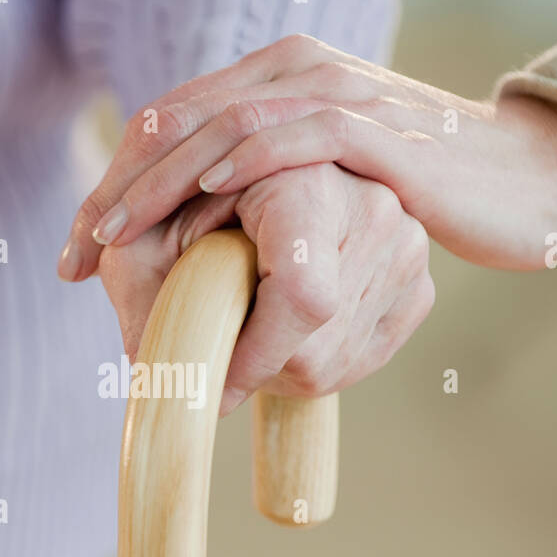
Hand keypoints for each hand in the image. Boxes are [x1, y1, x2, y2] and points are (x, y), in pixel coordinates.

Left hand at [58, 35, 556, 276]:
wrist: (513, 176)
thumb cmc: (411, 183)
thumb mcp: (317, 178)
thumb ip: (261, 182)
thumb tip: (196, 230)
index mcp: (274, 77)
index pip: (171, 122)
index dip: (115, 182)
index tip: (76, 249)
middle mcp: (296, 71)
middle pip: (180, 121)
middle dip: (117, 189)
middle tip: (76, 250)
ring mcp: (335, 92)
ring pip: (223, 127)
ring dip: (161, 184)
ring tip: (114, 236)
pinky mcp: (374, 129)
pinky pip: (295, 136)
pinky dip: (243, 164)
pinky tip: (202, 198)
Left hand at [97, 162, 433, 413]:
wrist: (241, 193)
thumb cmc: (179, 214)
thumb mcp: (141, 241)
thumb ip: (138, 295)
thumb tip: (154, 377)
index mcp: (308, 177)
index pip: (304, 298)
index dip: (252, 355)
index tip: (209, 379)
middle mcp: (376, 206)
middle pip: (318, 343)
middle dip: (256, 363)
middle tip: (217, 343)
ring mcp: (409, 248)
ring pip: (339, 359)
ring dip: (282, 366)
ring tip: (248, 323)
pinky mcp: (419, 286)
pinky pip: (365, 356)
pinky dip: (317, 361)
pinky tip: (285, 329)